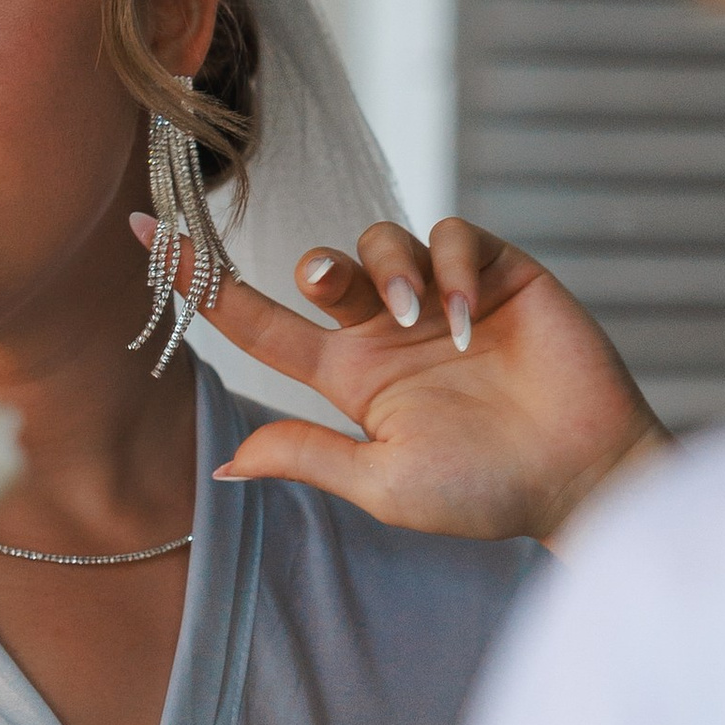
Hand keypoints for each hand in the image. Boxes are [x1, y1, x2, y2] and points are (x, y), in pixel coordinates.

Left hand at [137, 213, 670, 547]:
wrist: (582, 475)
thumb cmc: (486, 494)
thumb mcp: (384, 484)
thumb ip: (310, 455)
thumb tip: (224, 464)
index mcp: (348, 378)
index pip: (255, 321)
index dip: (197, 277)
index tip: (141, 230)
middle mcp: (386, 330)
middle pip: (320, 267)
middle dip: (317, 265)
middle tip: (329, 285)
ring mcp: (441, 297)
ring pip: (381, 237)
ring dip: (388, 266)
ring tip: (421, 317)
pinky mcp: (497, 273)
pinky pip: (453, 233)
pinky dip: (453, 264)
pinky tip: (473, 316)